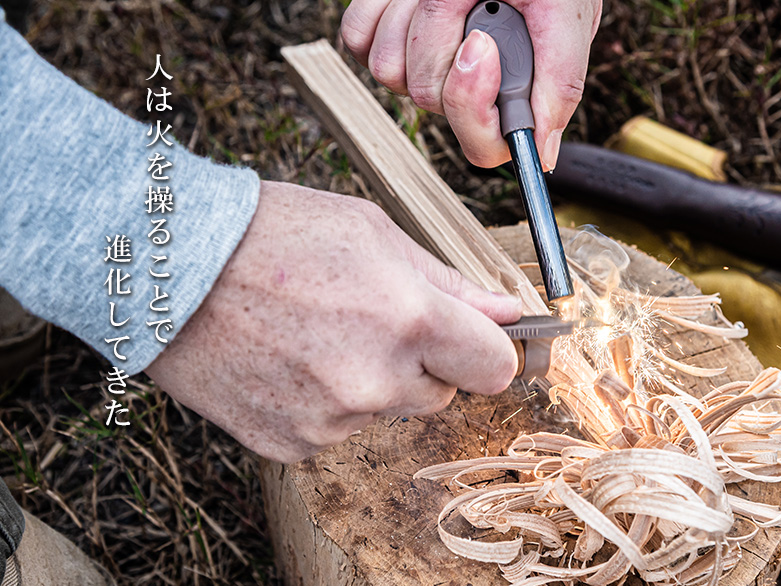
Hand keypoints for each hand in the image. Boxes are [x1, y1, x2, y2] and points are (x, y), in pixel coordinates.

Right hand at [146, 181, 520, 462]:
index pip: (494, 367)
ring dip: (370, 382)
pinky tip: (289, 360)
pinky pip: (337, 429)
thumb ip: (448, 282)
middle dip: (421, 361)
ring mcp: (331, 419)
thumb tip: (506, 313)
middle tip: (370, 319)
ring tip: (317, 334)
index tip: (477, 342)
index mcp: (408, 318)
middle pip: (440, 393)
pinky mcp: (291, 443)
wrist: (170, 266)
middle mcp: (375, 380)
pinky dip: (324, 402)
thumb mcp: (372, 233)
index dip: (489, 351)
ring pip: (385, 410)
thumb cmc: (272, 234)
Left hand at [341, 0, 601, 169]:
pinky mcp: (382, 34)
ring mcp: (418, 60)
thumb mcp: (563, 12)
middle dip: (445, 35)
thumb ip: (562, 80)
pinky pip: (359, 37)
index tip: (481, 46)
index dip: (472, 108)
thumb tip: (544, 154)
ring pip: (388, 70)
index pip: (482, 145)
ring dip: (415, 12)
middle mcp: (461, 83)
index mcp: (507, 90)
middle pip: (428, 98)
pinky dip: (380, 5)